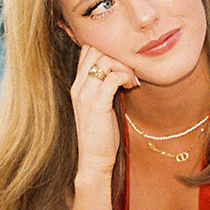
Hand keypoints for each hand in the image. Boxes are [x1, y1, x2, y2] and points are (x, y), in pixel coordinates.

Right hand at [71, 44, 134, 177]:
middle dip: (116, 55)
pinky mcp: (97, 105)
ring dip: (123, 66)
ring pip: (105, 61)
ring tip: (131, 80)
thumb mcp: (99, 105)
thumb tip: (120, 71)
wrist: (93, 159)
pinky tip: (130, 86)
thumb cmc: (101, 134)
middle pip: (95, 50)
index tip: (121, 66)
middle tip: (129, 70)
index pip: (87, 50)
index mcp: (77, 85)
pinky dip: (125, 77)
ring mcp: (86, 95)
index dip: (107, 50)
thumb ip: (103, 87)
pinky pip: (113, 77)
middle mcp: (78, 87)